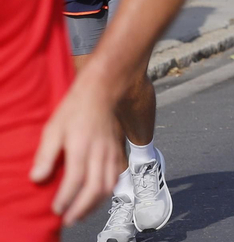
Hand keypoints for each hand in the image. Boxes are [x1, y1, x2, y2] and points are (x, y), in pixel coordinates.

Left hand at [31, 74, 123, 224]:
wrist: (103, 92)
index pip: (75, 180)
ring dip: (95, 204)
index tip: (55, 210)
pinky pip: (116, 176)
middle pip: (96, 188)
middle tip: (69, 220)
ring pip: (108, 185)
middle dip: (82, 208)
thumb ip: (46, 155)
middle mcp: (100, 152)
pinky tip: (96, 196)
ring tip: (81, 213)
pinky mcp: (117, 151)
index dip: (66, 199)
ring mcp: (111, 152)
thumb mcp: (53, 128)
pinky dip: (107, 191)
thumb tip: (37, 178)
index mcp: (82, 147)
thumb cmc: (74, 110)